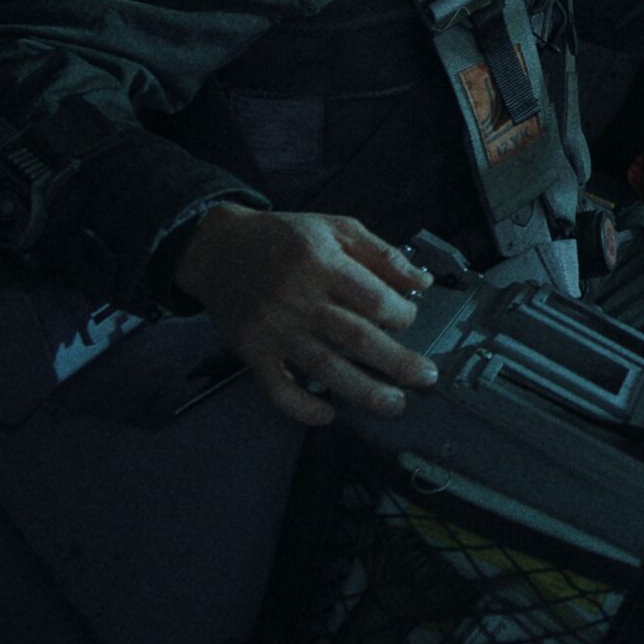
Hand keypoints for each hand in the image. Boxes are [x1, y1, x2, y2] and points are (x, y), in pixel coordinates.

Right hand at [173, 202, 440, 425]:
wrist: (218, 249)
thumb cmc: (284, 238)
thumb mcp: (336, 229)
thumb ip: (382, 254)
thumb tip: (422, 282)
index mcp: (321, 262)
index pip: (373, 298)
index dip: (401, 315)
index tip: (408, 320)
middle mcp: (297, 298)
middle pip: (356, 338)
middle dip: (397, 363)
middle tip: (424, 377)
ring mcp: (273, 328)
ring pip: (324, 367)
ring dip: (363, 391)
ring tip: (394, 404)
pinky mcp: (251, 351)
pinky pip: (277, 388)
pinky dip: (302, 407)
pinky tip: (328, 414)